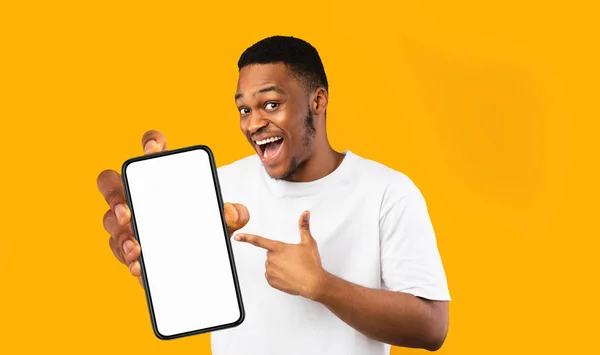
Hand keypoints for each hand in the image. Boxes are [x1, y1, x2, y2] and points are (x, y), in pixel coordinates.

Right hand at [96, 129, 249, 286]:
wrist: (202, 258)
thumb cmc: (207, 225)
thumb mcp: (226, 220)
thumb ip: (235, 214)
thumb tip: (229, 214)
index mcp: (162, 176)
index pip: (151, 147)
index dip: (149, 143)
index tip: (153, 151)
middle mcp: (137, 193)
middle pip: (109, 181)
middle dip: (113, 194)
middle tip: (128, 212)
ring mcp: (127, 219)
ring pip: (110, 220)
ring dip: (120, 234)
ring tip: (137, 248)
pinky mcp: (127, 245)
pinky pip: (118, 248)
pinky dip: (127, 258)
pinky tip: (138, 266)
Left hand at [234, 211, 325, 299]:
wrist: (313, 283)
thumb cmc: (311, 263)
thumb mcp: (308, 242)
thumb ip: (304, 226)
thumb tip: (305, 214)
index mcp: (278, 248)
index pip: (259, 240)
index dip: (246, 238)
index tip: (237, 236)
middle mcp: (272, 259)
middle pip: (270, 254)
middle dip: (279, 255)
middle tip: (293, 259)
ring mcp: (271, 271)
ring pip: (271, 265)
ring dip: (279, 266)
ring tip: (293, 268)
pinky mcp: (272, 282)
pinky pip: (271, 276)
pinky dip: (278, 276)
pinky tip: (289, 275)